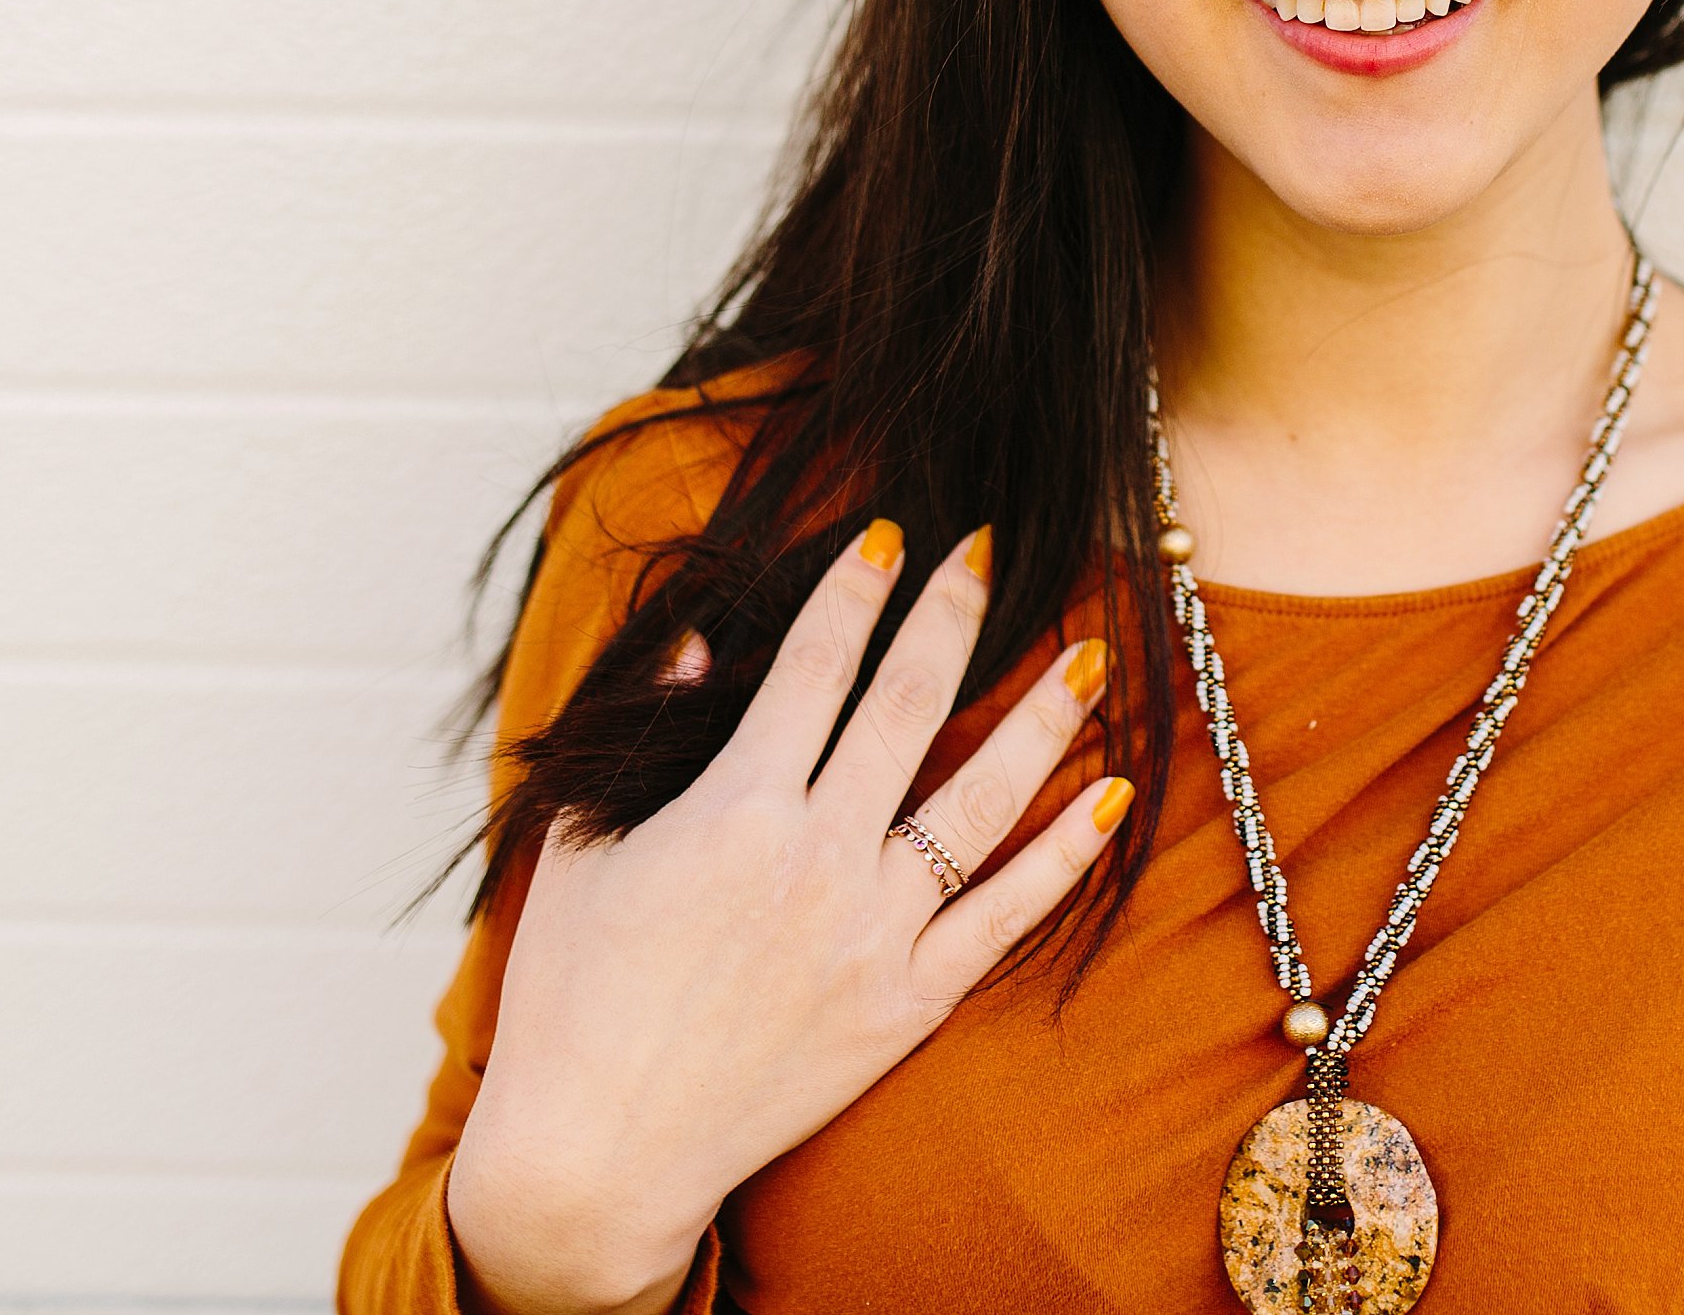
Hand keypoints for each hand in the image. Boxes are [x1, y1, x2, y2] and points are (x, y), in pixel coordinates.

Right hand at [446, 519, 1125, 1314]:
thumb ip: (648, 733)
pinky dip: (1066, 855)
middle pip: (907, 703)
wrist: (599, 1151)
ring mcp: (872, 932)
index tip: (887, 532)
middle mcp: (816, 858)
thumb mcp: (580, 844)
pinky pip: (1007, 915)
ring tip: (1089, 658)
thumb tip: (700, 639)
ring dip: (1041, 719)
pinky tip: (1113, 797)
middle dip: (952, 612)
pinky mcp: (907, 1003)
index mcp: (732, 810)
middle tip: (988, 547)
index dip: (854, 588)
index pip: (813, 665)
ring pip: (982, 800)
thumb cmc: (571, 996)